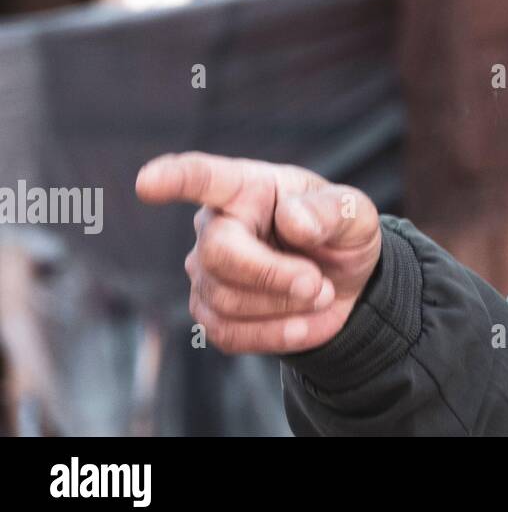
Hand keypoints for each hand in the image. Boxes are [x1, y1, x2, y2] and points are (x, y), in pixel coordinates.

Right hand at [136, 152, 381, 353]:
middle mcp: (215, 224)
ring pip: (225, 300)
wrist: (342, 281)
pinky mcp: (210, 311)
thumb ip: (332, 211)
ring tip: (321, 294)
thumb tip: (293, 222)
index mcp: (248, 186)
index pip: (205, 177)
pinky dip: (274, 334)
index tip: (149, 181)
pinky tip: (303, 322)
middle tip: (319, 285)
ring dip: (284, 306)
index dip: (176, 179)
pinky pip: (229, 334)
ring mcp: (205, 270)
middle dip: (273, 276)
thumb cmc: (339, 232)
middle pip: (219, 254)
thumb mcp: (354, 214)